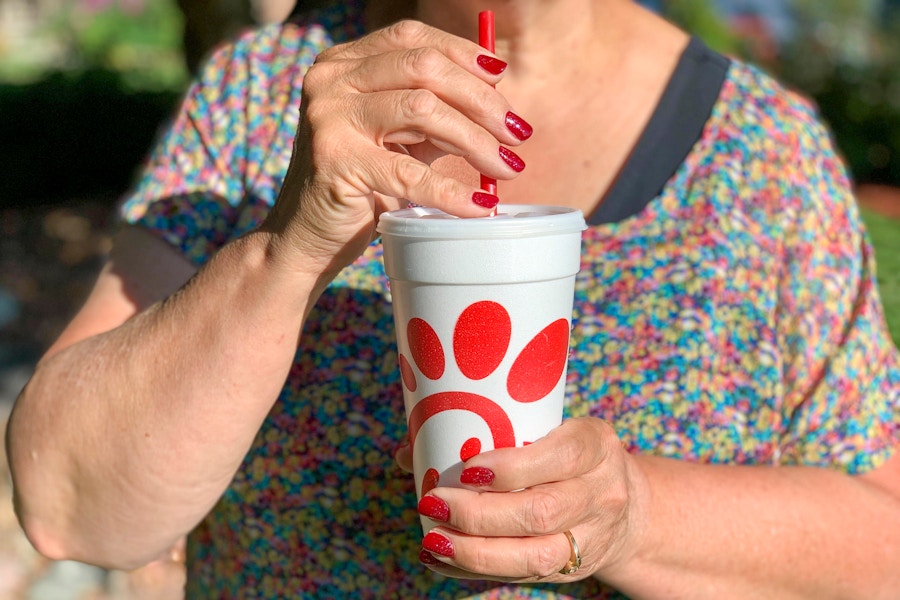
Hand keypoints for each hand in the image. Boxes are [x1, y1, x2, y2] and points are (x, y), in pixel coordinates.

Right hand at [262, 20, 530, 276]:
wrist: (304, 239)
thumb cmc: (357, 188)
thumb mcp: (397, 139)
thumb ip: (434, 114)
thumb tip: (497, 104)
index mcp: (343, 63)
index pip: (412, 39)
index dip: (463, 54)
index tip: (503, 79)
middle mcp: (330, 80)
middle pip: (424, 68)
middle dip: (482, 100)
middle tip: (517, 132)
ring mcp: (328, 117)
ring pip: (423, 109)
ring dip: (476, 140)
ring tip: (507, 168)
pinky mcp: (335, 161)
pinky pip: (409, 173)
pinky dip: (452, 192)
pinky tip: (480, 206)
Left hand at [397, 417, 647, 582]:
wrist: (626, 505)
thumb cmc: (566, 455)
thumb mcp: (549, 429)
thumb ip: (488, 431)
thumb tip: (407, 450)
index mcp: (595, 445)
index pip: (560, 456)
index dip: (512, 467)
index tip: (466, 468)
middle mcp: (602, 492)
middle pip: (541, 512)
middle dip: (479, 514)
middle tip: (433, 502)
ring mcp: (592, 537)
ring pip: (536, 554)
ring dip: (475, 551)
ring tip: (431, 539)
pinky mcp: (574, 568)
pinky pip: (524, 575)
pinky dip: (475, 570)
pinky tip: (440, 559)